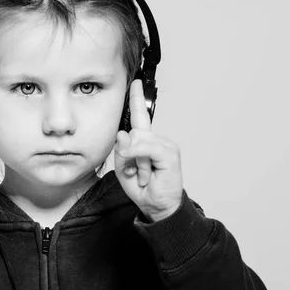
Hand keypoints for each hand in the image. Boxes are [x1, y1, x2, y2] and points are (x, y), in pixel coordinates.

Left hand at [114, 79, 183, 221]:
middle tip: (135, 173)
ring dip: (135, 162)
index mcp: (145, 141)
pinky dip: (140, 159)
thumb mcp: (123, 169)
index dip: (136, 99)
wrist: (159, 206)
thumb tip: (123, 134)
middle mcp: (156, 140)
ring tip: (143, 176)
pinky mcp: (169, 153)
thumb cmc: (143, 188)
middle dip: (127, 155)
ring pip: (139, 140)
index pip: (139, 115)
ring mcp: (164, 145)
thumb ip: (120, 151)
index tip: (135, 82)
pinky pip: (147, 147)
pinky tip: (145, 173)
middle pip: (133, 132)